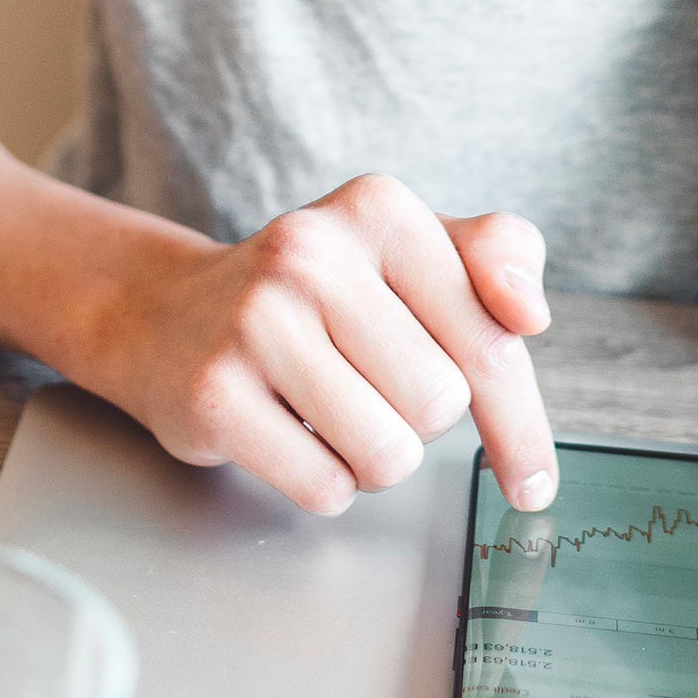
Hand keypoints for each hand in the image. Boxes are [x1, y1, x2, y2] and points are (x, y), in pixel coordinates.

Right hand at [80, 175, 557, 516]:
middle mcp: (311, 250)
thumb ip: (497, 257)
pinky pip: (325, 487)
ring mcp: (255, 320)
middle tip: (366, 389)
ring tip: (329, 412)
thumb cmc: (313, 296)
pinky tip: (288, 433)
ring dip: (373, 459)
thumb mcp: (409, 250)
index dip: (519, 423)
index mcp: (378, 209)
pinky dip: (321, 482)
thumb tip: (530, 313)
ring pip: (389, 455)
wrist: (167, 314)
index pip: (491, 340)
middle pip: (441, 406)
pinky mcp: (215, 392)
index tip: (528, 476)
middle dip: (417, 421)